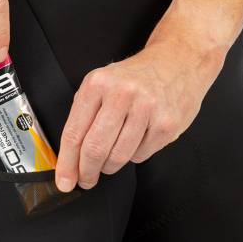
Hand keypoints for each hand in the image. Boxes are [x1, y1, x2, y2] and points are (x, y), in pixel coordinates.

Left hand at [54, 33, 226, 192]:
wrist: (178, 61)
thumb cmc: (137, 77)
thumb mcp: (103, 84)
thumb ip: (84, 116)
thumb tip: (69, 157)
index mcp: (98, 84)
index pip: (74, 132)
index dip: (67, 163)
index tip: (65, 181)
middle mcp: (121, 94)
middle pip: (95, 149)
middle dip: (87, 172)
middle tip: (86, 180)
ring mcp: (146, 109)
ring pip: (118, 157)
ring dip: (110, 166)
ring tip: (111, 158)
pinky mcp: (166, 124)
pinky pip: (141, 155)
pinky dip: (135, 154)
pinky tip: (138, 138)